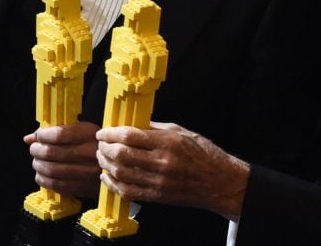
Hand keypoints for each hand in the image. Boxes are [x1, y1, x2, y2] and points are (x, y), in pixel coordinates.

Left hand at [23, 121, 100, 197]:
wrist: (116, 164)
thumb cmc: (93, 144)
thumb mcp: (81, 130)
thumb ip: (56, 131)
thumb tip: (29, 138)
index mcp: (90, 134)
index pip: (60, 134)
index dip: (44, 135)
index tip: (38, 136)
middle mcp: (90, 152)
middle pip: (53, 153)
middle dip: (37, 151)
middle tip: (34, 149)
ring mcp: (88, 172)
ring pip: (53, 170)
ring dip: (39, 166)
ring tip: (36, 162)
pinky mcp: (84, 187)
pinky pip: (57, 185)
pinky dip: (43, 180)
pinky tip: (40, 175)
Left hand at [96, 121, 248, 218]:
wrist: (219, 182)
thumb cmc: (203, 155)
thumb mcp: (180, 132)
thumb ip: (154, 128)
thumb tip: (132, 124)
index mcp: (167, 142)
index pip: (130, 136)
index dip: (111, 133)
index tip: (103, 132)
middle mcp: (162, 162)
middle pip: (122, 155)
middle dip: (105, 149)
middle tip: (101, 144)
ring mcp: (158, 181)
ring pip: (122, 174)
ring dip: (107, 165)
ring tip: (103, 158)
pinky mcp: (157, 196)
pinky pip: (129, 192)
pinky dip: (114, 185)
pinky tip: (108, 178)